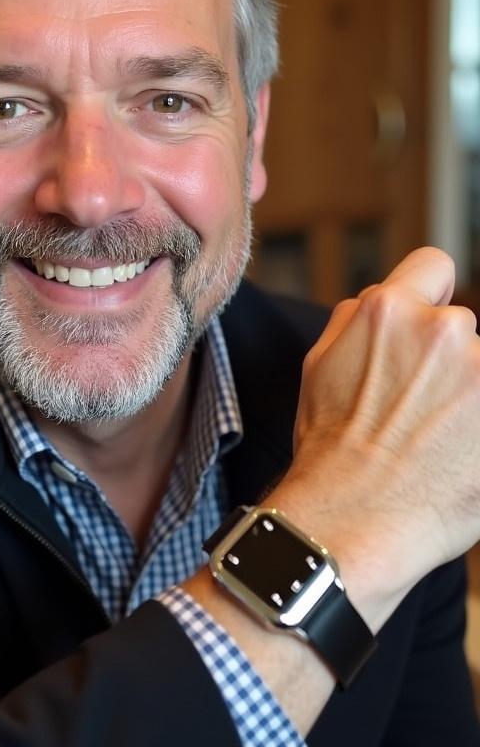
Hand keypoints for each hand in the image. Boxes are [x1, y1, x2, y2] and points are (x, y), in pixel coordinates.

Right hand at [270, 247, 479, 622]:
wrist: (352, 518)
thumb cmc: (331, 448)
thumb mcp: (319, 364)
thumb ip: (356, 320)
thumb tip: (385, 298)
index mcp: (388, 310)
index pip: (433, 265)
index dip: (430, 294)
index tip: (428, 330)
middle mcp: (443, 330)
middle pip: (459, 328)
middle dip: (446, 363)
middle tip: (420, 412)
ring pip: (479, 370)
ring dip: (467, 396)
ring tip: (441, 441)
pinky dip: (479, 426)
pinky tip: (462, 450)